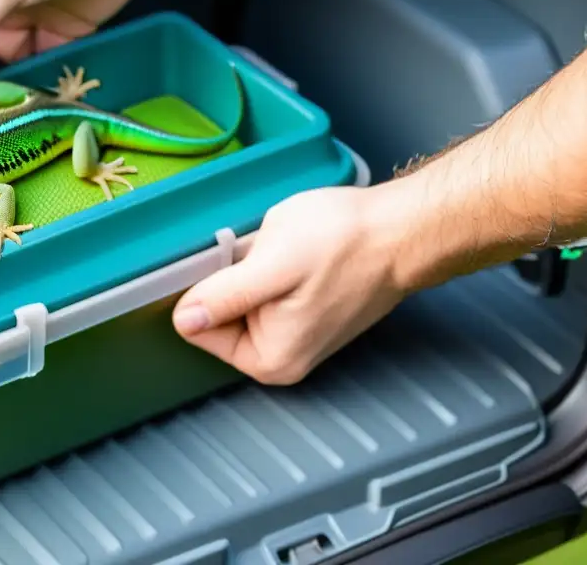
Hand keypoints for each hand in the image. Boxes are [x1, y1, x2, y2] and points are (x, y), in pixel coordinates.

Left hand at [172, 185, 407, 384]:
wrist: (401, 229)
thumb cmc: (347, 244)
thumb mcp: (272, 265)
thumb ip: (224, 297)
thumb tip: (184, 320)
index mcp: (268, 358)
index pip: (197, 328)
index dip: (204, 289)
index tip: (229, 265)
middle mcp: (280, 356)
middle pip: (218, 314)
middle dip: (231, 277)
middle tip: (263, 254)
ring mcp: (294, 334)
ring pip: (241, 296)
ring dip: (251, 268)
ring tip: (285, 252)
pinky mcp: (304, 311)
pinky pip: (265, 288)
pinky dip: (270, 265)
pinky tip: (294, 252)